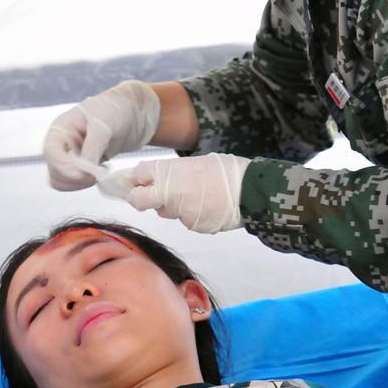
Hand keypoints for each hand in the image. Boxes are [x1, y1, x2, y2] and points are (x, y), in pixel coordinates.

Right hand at [43, 80, 159, 190]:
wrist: (130, 114)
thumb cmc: (113, 111)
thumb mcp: (102, 125)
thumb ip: (92, 146)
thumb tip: (84, 168)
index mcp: (60, 130)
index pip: (51, 153)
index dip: (64, 167)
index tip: (84, 173)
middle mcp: (61, 145)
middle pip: (55, 171)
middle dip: (75, 177)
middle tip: (97, 174)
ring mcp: (70, 157)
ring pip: (62, 181)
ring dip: (80, 183)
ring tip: (101, 171)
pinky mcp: (81, 166)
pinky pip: (75, 182)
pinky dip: (86, 183)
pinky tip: (101, 171)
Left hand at [127, 153, 250, 233]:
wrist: (249, 190)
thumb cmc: (226, 171)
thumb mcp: (197, 163)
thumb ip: (174, 173)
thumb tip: (158, 179)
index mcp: (169, 172)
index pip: (138, 174)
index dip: (139, 179)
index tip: (143, 181)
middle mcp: (168, 193)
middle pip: (139, 200)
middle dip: (141, 199)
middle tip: (153, 197)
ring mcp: (179, 212)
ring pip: (166, 211)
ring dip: (173, 207)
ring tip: (198, 197)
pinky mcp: (192, 225)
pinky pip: (186, 220)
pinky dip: (193, 215)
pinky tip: (209, 207)